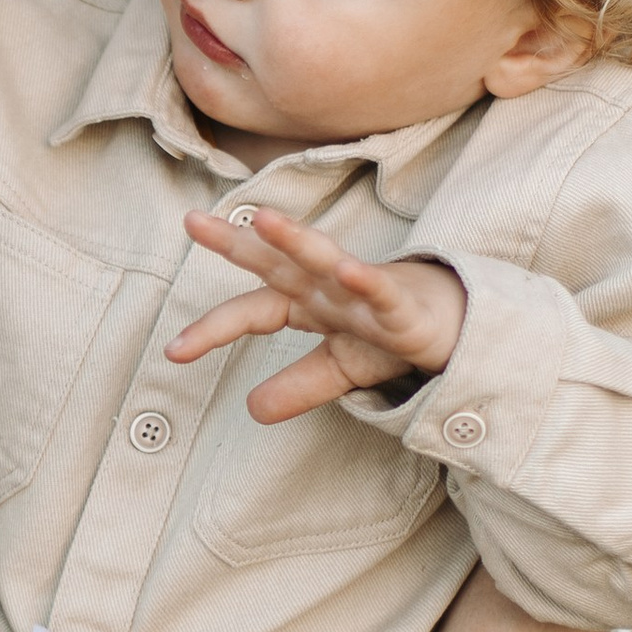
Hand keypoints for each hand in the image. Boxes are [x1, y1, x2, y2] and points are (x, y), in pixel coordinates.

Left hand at [169, 207, 463, 423]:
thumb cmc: (392, 336)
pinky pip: (380, 291)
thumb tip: (252, 411)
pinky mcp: (402, 306)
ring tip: (264, 220)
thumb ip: (297, 385)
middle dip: (237, 243)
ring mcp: (364, 291)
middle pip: (277, 264)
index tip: (173, 350)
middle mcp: (329, 288)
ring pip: (325, 261)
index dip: (213, 327)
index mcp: (309, 303)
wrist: (457, 330)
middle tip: (192, 222)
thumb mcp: (339, 368)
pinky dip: (364, 280)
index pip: (253, 310)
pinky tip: (347, 270)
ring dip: (295, 240)